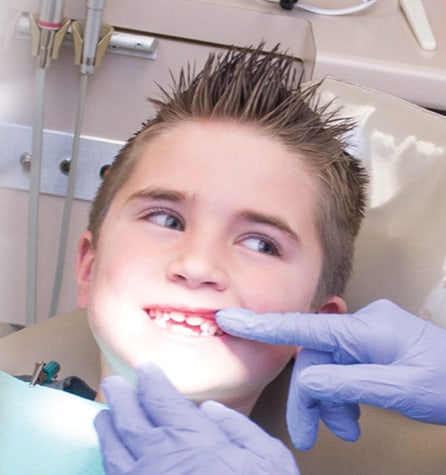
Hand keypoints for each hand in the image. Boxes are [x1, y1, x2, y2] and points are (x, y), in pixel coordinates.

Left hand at [94, 364, 299, 474]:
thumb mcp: (267, 459)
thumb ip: (239, 428)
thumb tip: (212, 410)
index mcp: (192, 439)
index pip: (161, 399)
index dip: (151, 381)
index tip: (147, 370)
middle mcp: (160, 458)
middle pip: (130, 418)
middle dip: (121, 397)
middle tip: (114, 385)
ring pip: (114, 449)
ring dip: (107, 427)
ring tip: (103, 415)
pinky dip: (109, 461)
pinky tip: (112, 456)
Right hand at [216, 299, 445, 449]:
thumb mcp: (399, 388)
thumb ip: (348, 383)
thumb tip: (307, 382)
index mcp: (364, 329)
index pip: (303, 326)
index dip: (263, 327)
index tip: (230, 320)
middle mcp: (360, 327)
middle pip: (315, 359)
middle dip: (310, 397)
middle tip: (308, 435)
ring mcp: (366, 337)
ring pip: (328, 368)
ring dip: (329, 400)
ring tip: (345, 428)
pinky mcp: (371, 348)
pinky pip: (343, 370)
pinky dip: (342, 395)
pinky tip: (351, 417)